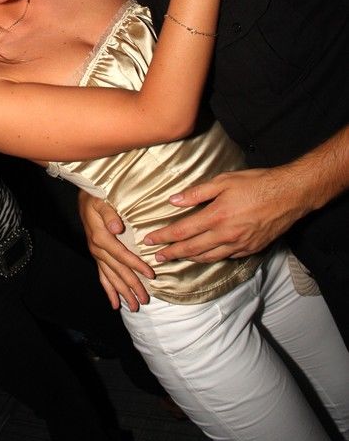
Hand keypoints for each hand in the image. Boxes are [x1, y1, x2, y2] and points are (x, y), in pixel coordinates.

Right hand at [78, 191, 153, 311]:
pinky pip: (102, 276)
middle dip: (131, 286)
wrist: (85, 198)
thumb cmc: (96, 197)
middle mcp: (97, 249)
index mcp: (101, 237)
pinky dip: (109, 290)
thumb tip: (117, 228)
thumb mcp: (102, 200)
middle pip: (117, 270)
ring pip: (110, 277)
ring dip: (122, 292)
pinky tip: (114, 303)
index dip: (136, 265)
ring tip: (133, 307)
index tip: (150, 274)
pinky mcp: (97, 255)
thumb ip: (110, 214)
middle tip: (144, 300)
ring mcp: (97, 254)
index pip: (122, 255)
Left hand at [143, 167, 308, 262]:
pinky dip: (210, 258)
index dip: (163, 237)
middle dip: (172, 253)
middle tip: (157, 257)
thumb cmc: (257, 183)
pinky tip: (204, 256)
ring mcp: (239, 245)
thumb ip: (197, 193)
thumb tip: (174, 200)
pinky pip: (225, 257)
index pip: (182, 231)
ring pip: (208, 257)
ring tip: (176, 259)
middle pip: (192, 249)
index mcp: (216, 216)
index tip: (149, 241)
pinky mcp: (250, 249)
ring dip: (189, 259)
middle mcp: (226, 235)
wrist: (290, 195)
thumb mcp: (224, 181)